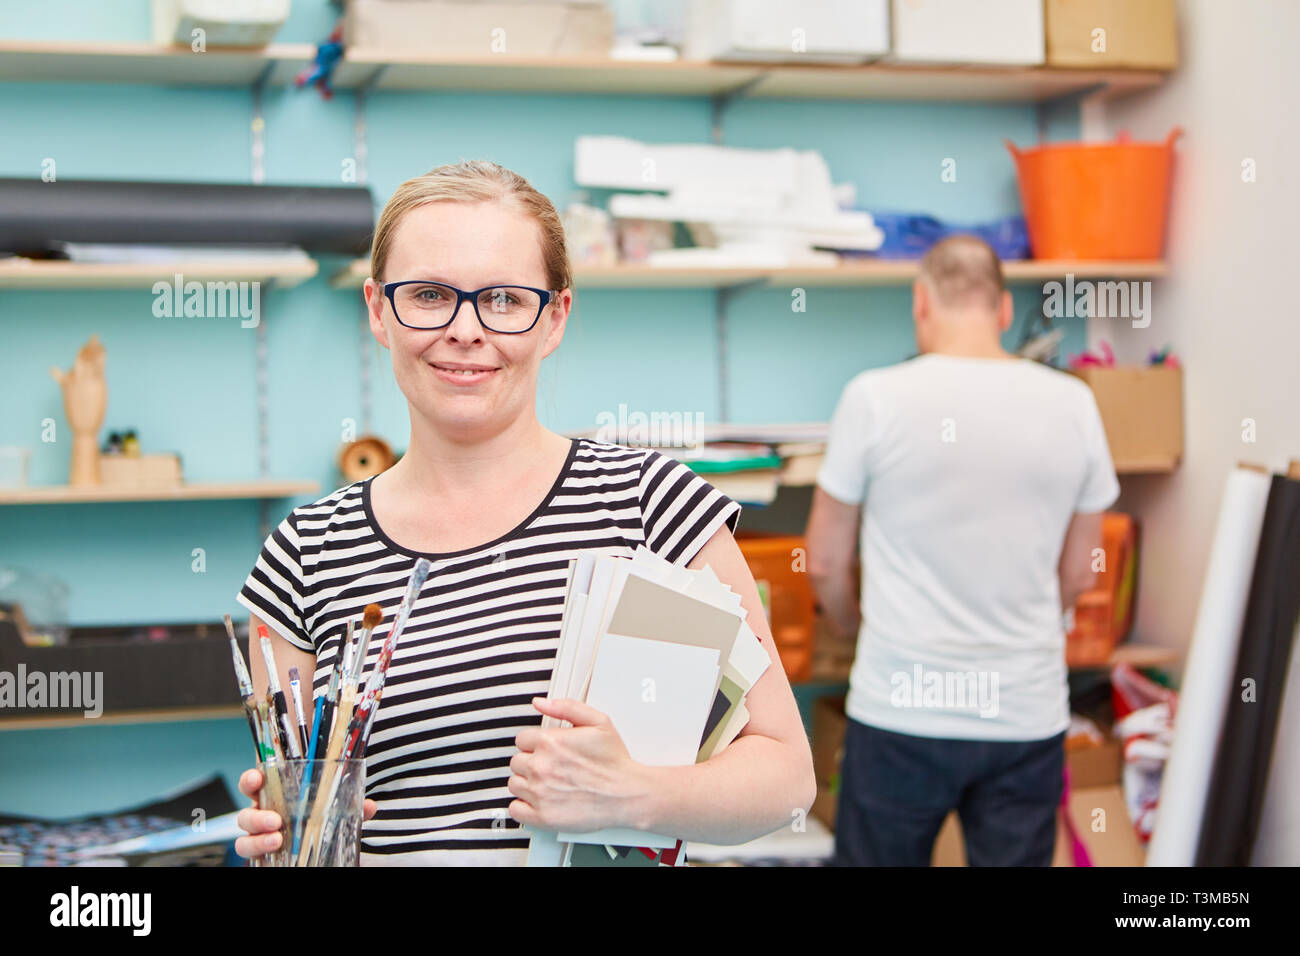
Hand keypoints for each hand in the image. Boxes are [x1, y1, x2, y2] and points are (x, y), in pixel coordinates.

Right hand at [233, 768, 378, 859]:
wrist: (320, 850)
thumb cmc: (320, 819)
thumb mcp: (336, 809)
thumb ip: (350, 806)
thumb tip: (369, 806)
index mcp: (276, 797)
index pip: (254, 785)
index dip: (250, 780)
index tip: (257, 779)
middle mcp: (263, 817)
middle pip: (245, 815)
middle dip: (255, 817)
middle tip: (275, 820)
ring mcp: (261, 839)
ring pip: (244, 841)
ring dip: (257, 840)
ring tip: (277, 840)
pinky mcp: (265, 859)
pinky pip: (254, 860)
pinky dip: (261, 858)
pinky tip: (276, 856)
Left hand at [508, 697, 653, 832]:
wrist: (627, 794)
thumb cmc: (614, 762)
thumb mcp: (598, 722)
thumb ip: (567, 707)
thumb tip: (541, 703)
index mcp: (550, 742)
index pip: (522, 739)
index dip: (535, 743)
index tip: (547, 750)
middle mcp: (541, 767)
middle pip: (517, 761)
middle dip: (532, 762)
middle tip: (551, 767)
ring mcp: (539, 792)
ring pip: (514, 784)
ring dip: (527, 783)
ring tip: (548, 784)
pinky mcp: (542, 816)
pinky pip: (515, 809)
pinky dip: (523, 806)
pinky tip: (540, 800)